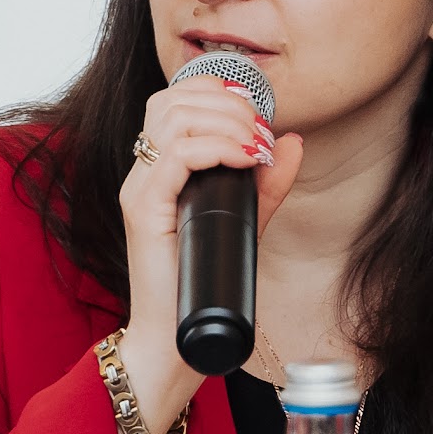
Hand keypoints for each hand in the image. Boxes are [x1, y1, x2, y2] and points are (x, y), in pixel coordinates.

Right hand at [112, 75, 305, 433]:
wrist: (175, 340)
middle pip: (171, 100)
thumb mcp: (244, 222)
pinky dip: (215, 147)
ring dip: (225, 121)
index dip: (217, 93)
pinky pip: (175, 156)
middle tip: (262, 131)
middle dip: (226, 103)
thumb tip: (292, 142)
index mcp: (159, 170)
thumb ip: (266, 185)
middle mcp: (143, 174)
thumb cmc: (201, 286)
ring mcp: (140, 190)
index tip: (258, 116)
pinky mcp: (144, 211)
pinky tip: (244, 159)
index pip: (174, 102)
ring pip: (172, 119)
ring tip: (256, 145)